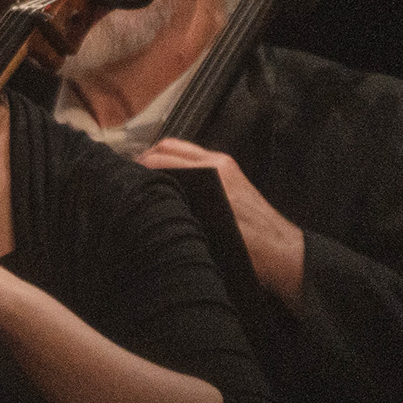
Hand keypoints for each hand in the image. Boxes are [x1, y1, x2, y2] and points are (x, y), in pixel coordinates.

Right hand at [137, 138, 307, 303]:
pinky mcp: (228, 177)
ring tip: (140, 181)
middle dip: (144, 157)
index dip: (137, 166)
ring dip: (158, 160)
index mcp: (212, 170)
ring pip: (180, 152)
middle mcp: (217, 162)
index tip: (118, 179)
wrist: (284, 255)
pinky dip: (173, 167)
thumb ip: (179, 205)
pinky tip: (164, 187)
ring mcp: (224, 167)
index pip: (162, 157)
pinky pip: (193, 163)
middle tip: (125, 178)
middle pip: (169, 147)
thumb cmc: (250, 247)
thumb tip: (147, 197)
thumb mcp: (210, 229)